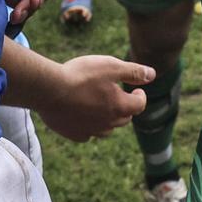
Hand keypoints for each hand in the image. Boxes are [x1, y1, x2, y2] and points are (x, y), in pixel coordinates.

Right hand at [38, 54, 152, 142]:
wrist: (49, 90)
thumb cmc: (81, 75)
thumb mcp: (111, 66)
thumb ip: (133, 71)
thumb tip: (152, 74)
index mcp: (120, 106)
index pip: (139, 105)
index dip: (140, 96)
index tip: (136, 89)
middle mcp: (108, 123)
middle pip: (124, 118)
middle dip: (126, 108)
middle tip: (120, 97)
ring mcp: (91, 131)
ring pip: (107, 129)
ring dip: (109, 119)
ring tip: (103, 107)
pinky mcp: (74, 134)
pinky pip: (88, 134)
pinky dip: (90, 127)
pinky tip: (84, 117)